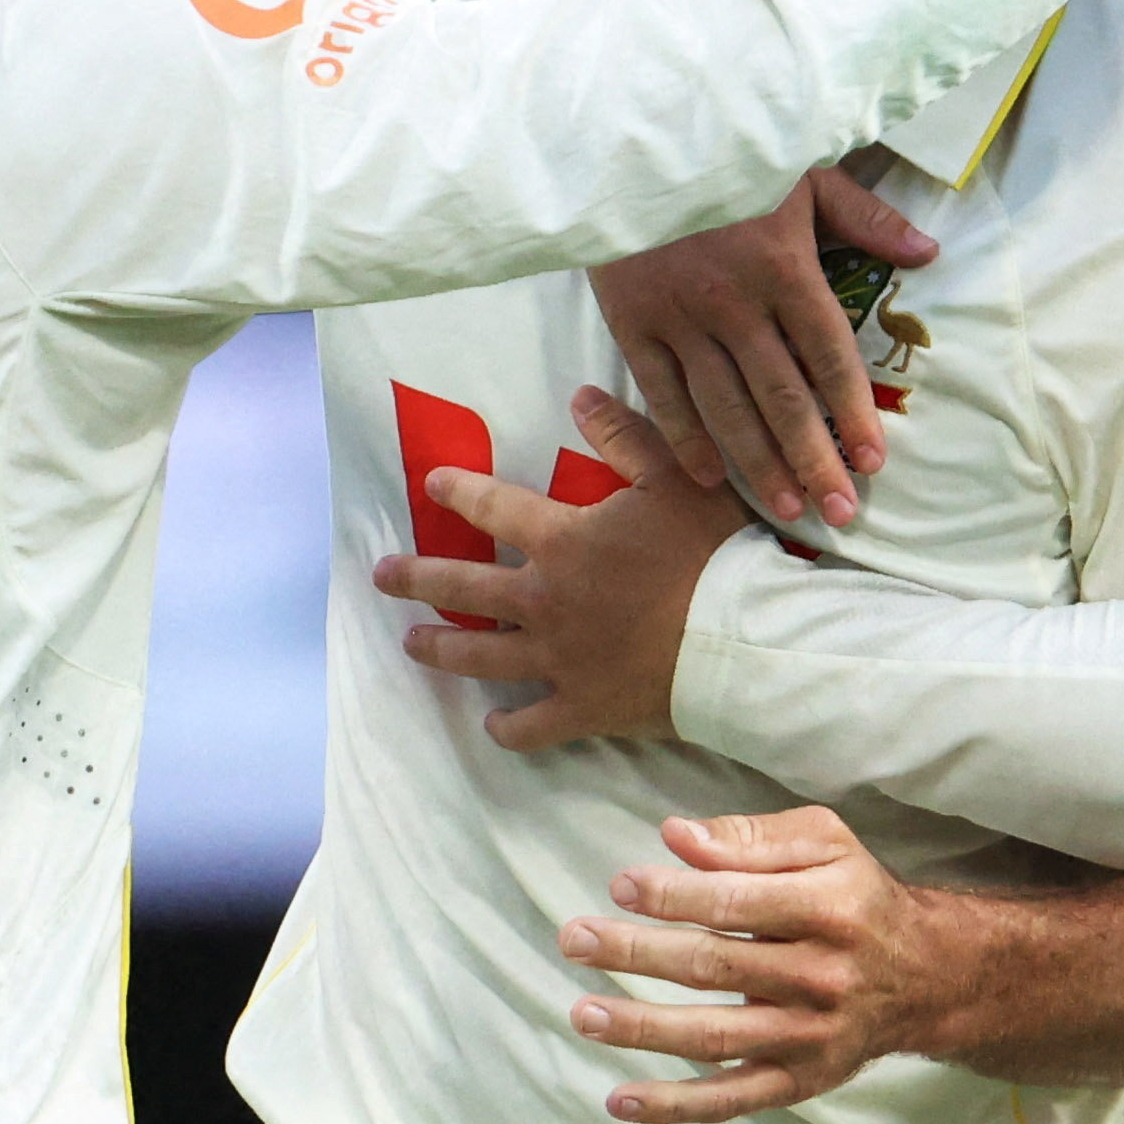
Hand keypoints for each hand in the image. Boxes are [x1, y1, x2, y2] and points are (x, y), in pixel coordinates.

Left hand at [373, 387, 746, 749]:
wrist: (742, 640)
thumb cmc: (712, 554)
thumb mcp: (675, 478)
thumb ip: (625, 435)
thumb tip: (580, 396)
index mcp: (561, 542)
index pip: (492, 508)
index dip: (458, 492)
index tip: (430, 485)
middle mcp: (543, 602)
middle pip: (462, 590)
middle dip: (416, 580)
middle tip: (381, 577)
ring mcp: (558, 660)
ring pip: (480, 657)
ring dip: (440, 649)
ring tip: (412, 643)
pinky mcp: (582, 708)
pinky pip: (531, 726)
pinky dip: (508, 727)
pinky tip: (493, 724)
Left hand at [558, 808, 956, 1123]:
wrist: (929, 976)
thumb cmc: (858, 895)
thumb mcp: (823, 842)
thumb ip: (749, 839)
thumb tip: (675, 836)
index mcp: (829, 907)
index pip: (736, 902)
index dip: (674, 895)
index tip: (620, 885)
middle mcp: (823, 976)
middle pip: (715, 967)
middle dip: (637, 953)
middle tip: (574, 939)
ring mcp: (811, 1036)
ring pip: (715, 1036)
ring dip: (642, 1028)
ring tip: (582, 1014)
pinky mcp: (802, 1080)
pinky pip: (733, 1100)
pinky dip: (676, 1106)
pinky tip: (620, 1101)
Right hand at [589, 166, 932, 524]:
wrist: (626, 135)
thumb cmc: (725, 152)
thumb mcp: (802, 170)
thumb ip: (863, 217)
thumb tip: (928, 250)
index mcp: (783, 266)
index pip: (828, 353)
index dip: (854, 411)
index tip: (874, 460)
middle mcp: (734, 302)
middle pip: (783, 396)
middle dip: (815, 459)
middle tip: (840, 513)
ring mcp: (680, 318)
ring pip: (726, 406)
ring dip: (760, 463)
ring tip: (789, 510)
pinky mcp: (633, 322)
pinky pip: (663, 393)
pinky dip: (686, 438)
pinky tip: (712, 478)